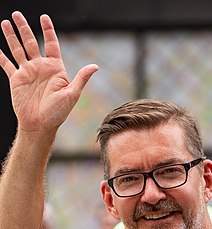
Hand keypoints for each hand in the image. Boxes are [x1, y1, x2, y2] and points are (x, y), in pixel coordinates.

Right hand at [0, 11, 97, 136]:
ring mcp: (27, 72)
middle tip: (17, 14)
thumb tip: (95, 66)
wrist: (40, 125)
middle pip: (31, 42)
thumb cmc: (58, 113)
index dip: (48, 30)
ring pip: (17, 49)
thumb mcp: (72, 94)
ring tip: (6, 22)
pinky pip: (6, 64)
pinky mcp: (16, 79)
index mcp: (55, 68)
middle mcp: (40, 68)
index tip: (44, 17)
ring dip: (11, 36)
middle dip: (24, 27)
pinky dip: (1, 56)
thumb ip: (81, 78)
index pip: (51, 44)